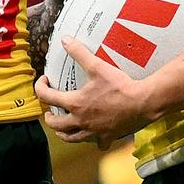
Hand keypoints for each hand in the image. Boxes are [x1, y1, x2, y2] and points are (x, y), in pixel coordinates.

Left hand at [34, 38, 154, 149]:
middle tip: (50, 111)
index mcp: (75, 103)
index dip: (40, 88)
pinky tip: (95, 136)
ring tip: (63, 127)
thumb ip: (79, 53)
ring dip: (64, 133)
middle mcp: (81, 121)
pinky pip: (97, 143)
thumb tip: (65, 40)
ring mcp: (94, 132)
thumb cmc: (120, 86)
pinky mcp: (107, 137)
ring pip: (71, 138)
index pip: (47, 97)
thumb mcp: (98, 66)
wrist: (143, 103)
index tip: (44, 82)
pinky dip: (93, 140)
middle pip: (56, 125)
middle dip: (49, 118)